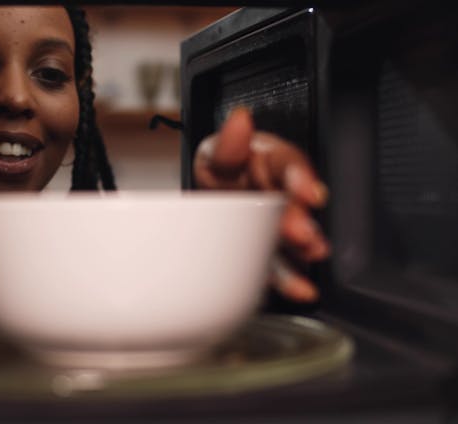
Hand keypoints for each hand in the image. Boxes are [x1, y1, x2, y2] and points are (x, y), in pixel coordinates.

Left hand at [193, 107, 329, 301]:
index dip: (301, 178)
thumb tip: (240, 119)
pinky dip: (291, 279)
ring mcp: (275, 223)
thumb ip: (228, 143)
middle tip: (304, 235)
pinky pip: (280, 265)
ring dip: (303, 249)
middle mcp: (278, 192)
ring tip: (312, 257)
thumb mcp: (215, 153)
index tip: (311, 193)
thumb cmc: (218, 173)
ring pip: (292, 236)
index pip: (289, 164)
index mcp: (268, 161)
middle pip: (293, 205)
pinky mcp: (268, 251)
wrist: (201, 205)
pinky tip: (302, 289)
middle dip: (300, 220)